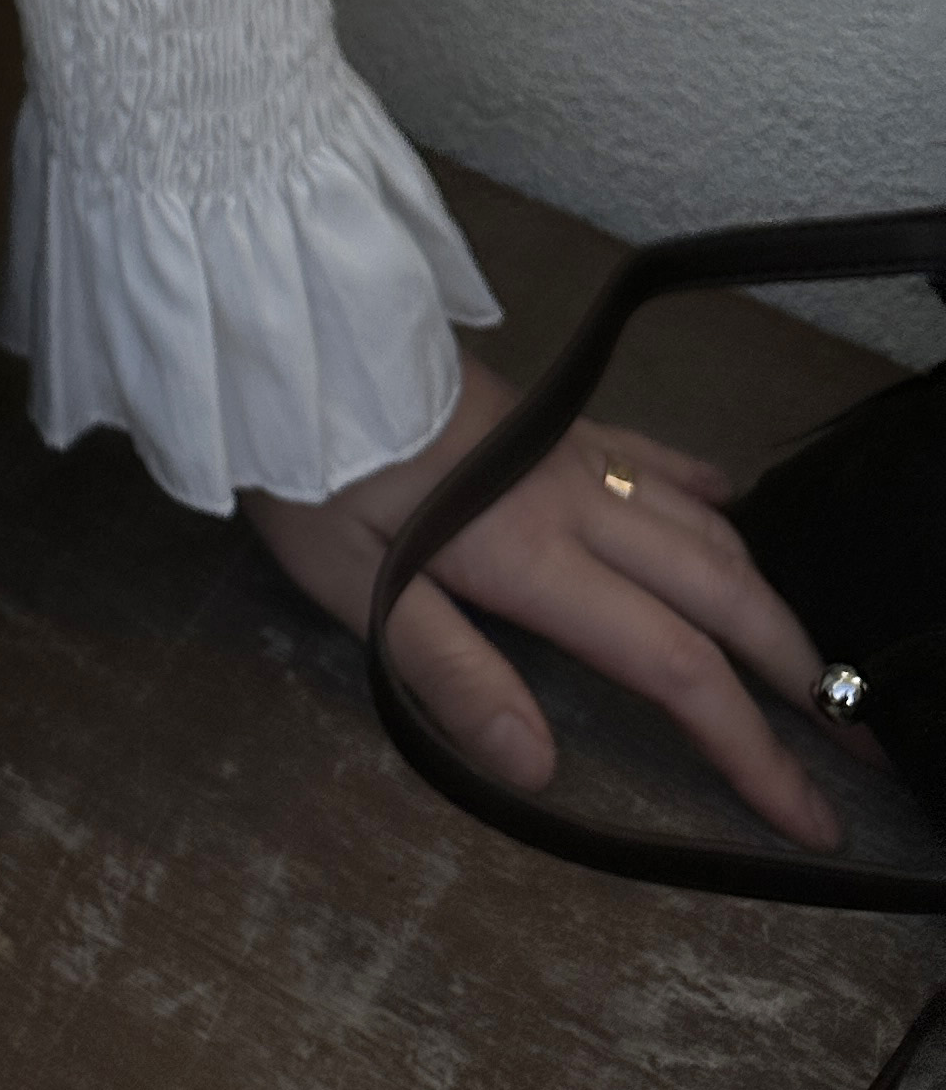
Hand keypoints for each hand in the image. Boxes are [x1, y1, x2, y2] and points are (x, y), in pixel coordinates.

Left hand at [242, 345, 842, 848]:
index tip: (807, 816)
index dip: (749, 747)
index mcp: (535, 556)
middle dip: (800, 676)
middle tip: (855, 744)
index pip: (675, 667)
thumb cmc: (309, 462)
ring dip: (771, 597)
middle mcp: (578, 501)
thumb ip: (448, 670)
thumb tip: (541, 764)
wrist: (291, 330)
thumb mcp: (350, 582)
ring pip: (706, 527)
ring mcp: (571, 452)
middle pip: (723, 596)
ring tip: (813, 657)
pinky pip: (655, 454)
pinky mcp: (550, 418)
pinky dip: (709, 492)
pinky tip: (734, 508)